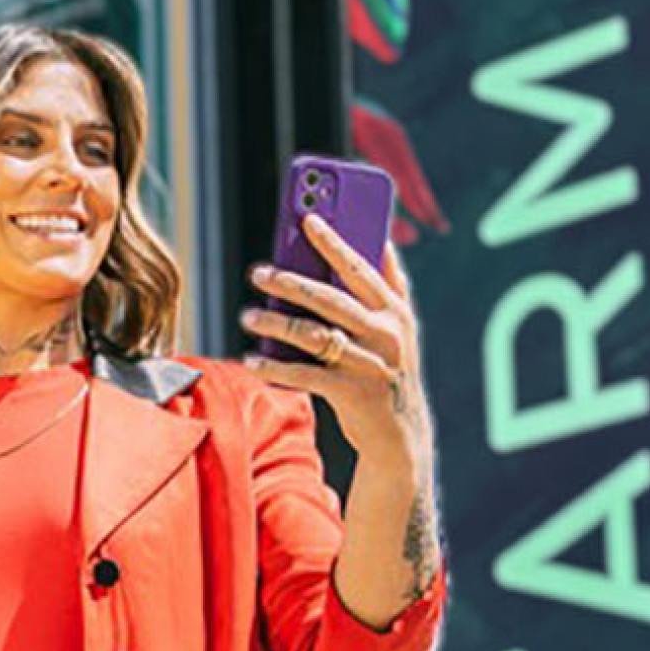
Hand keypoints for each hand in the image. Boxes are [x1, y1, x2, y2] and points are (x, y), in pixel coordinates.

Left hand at [238, 211, 432, 468]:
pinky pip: (306, 374)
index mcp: (394, 310)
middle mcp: (386, 334)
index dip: (334, 242)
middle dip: (291, 282)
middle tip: (258, 272)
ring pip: (314, 335)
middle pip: (330, 299)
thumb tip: (383, 238)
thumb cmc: (388, 368)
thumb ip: (390, 285)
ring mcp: (370, 364)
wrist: (401, 432)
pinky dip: (276, 367)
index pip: (360, 268)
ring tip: (248, 315)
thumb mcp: (399, 326)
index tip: (307, 218)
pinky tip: (250, 360)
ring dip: (276, 324)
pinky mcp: (353, 393)